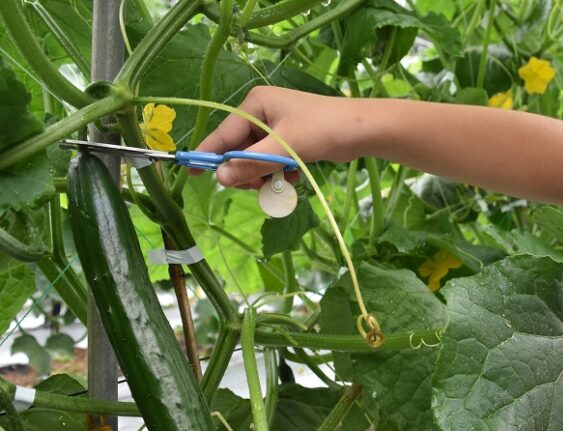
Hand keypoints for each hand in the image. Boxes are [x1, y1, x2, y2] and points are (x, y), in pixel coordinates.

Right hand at [191, 86, 364, 188]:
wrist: (364, 130)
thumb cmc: (324, 130)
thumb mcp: (285, 148)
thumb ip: (252, 163)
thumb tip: (220, 177)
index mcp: (255, 104)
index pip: (224, 133)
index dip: (208, 154)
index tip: (191, 174)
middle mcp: (262, 113)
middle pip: (238, 149)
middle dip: (245, 171)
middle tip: (257, 187)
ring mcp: (276, 127)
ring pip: (255, 159)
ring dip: (263, 175)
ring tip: (279, 183)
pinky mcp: (290, 140)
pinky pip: (272, 161)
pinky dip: (278, 173)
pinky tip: (293, 177)